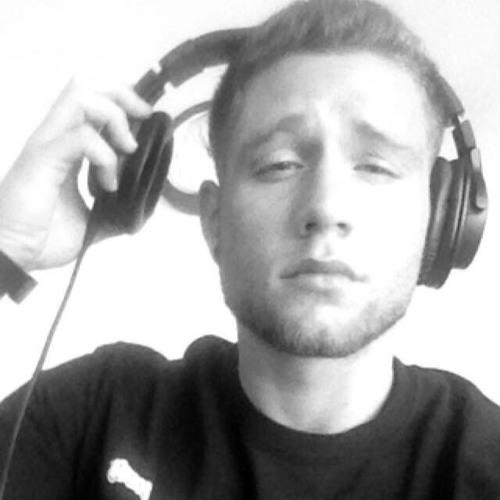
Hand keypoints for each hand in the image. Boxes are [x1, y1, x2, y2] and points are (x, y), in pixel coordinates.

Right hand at [0, 79, 151, 269]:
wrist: (15, 254)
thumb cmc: (43, 236)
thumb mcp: (92, 219)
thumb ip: (114, 207)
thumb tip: (138, 208)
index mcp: (66, 145)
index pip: (93, 100)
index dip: (124, 100)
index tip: (147, 119)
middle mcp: (55, 137)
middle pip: (87, 84)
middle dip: (123, 94)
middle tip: (142, 121)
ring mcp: (47, 145)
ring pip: (82, 97)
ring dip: (115, 119)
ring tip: (126, 150)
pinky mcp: (43, 159)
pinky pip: (81, 137)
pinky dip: (106, 156)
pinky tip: (108, 182)